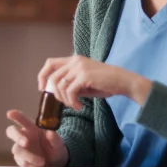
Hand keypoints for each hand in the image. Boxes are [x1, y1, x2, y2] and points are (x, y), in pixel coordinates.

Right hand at [5, 110, 67, 166]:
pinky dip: (29, 165)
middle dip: (17, 136)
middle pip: (11, 131)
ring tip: (42, 162)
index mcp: (32, 128)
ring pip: (16, 149)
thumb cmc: (55, 147)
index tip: (9, 114)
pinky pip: (20, 162)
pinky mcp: (21, 159)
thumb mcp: (58, 143)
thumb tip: (51, 132)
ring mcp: (21, 148)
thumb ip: (55, 138)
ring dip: (28, 156)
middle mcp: (24, 136)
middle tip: (26, 143)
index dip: (15, 116)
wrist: (56, 163)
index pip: (22, 119)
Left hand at [37, 56, 152, 109]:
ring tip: (75, 106)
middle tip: (65, 103)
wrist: (123, 81)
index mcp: (74, 60)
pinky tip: (80, 106)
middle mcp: (75, 61)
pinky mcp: (84, 76)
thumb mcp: (84, 82)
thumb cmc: (105, 83)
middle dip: (55, 94)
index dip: (42, 76)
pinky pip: (70, 91)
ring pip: (60, 86)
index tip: (42, 89)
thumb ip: (71, 84)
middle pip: (52, 77)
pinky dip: (72, 102)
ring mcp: (79, 67)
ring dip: (65, 100)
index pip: (50, 63)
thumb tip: (57, 94)